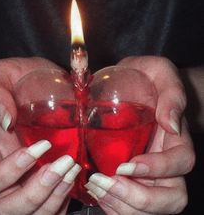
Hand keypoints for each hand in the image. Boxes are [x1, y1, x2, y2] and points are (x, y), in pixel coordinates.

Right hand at [0, 57, 80, 214]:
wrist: (41, 86)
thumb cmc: (20, 81)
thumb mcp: (5, 76)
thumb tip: (6, 121)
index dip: (9, 173)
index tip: (38, 147)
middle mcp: (10, 176)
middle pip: (9, 208)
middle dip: (36, 192)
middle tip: (61, 164)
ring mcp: (32, 182)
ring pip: (35, 212)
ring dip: (55, 197)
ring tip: (73, 169)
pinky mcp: (53, 182)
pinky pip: (56, 206)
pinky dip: (67, 199)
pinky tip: (79, 178)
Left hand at [85, 56, 195, 213]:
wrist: (136, 83)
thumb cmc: (149, 77)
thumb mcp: (161, 74)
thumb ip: (171, 93)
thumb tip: (170, 123)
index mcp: (176, 140)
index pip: (180, 164)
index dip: (156, 170)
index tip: (127, 165)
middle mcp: (166, 163)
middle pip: (170, 198)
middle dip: (138, 198)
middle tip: (107, 183)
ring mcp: (148, 174)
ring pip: (147, 208)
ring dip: (121, 204)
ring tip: (97, 187)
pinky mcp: (131, 177)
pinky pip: (127, 203)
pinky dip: (111, 204)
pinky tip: (95, 190)